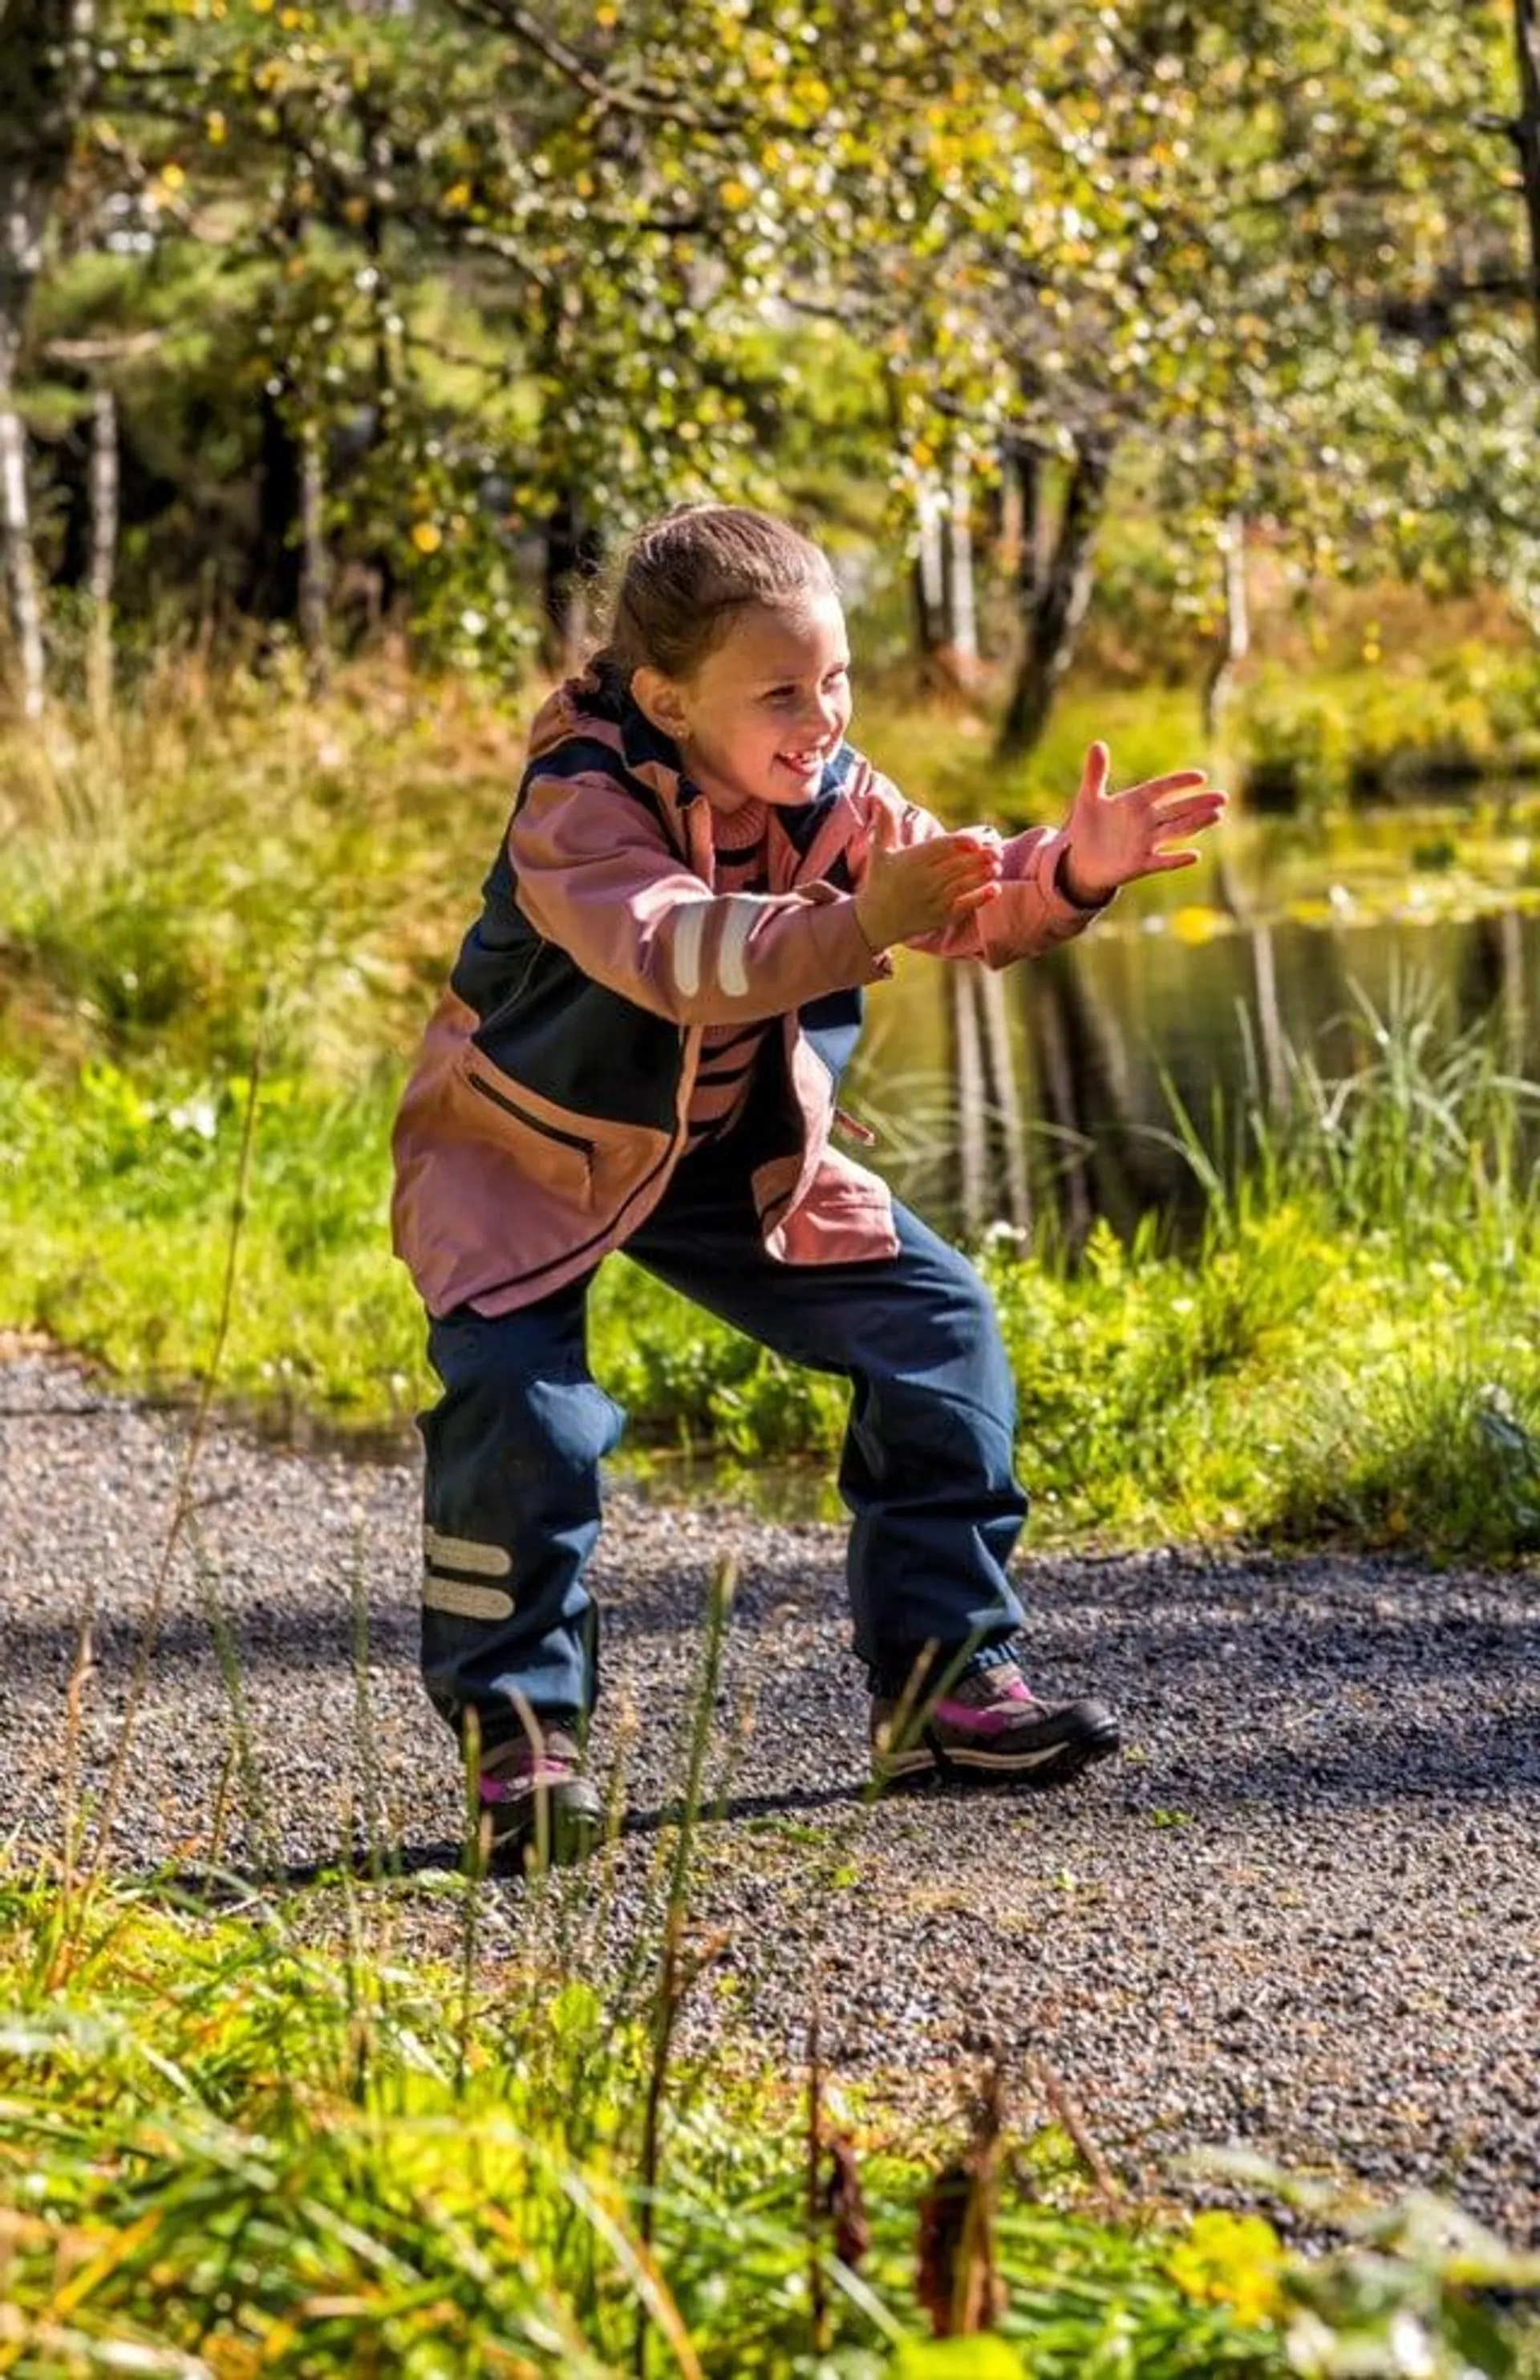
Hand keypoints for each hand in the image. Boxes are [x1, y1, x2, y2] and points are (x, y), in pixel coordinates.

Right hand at [854, 814, 1002, 951]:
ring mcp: (933, 899)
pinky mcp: (940, 916)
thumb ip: (885, 822)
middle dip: (979, 858)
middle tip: (998, 851)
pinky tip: (995, 889)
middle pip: (957, 866)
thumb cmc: (881, 880)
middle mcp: (924, 880)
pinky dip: (980, 898)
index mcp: (912, 860)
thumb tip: (878, 795)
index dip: (961, 843)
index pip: (941, 848)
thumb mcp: (879, 850)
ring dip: (982, 875)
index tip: (977, 840)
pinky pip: (964, 906)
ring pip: (963, 885)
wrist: (876, 920)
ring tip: (998, 866)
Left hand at [1057, 743, 1225, 906]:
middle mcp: (1146, 821)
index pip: (1161, 789)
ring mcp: (1145, 843)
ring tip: (1217, 816)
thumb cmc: (1087, 828)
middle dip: (1199, 803)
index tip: (1200, 777)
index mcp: (1135, 802)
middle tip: (1223, 797)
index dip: (1179, 782)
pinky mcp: (1141, 864)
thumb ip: (1095, 774)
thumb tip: (1097, 744)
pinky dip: (1177, 859)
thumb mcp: (1087, 799)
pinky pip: (1162, 862)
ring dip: (1196, 824)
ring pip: (1176, 831)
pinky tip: (1195, 855)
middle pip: (1177, 809)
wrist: (1082, 861)